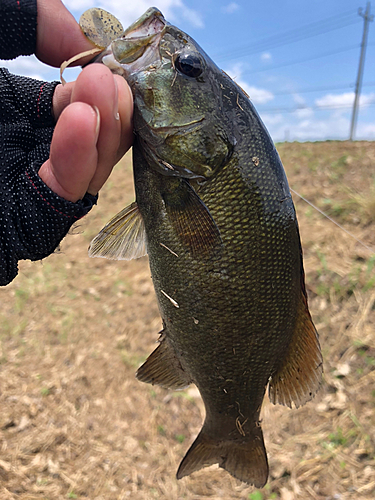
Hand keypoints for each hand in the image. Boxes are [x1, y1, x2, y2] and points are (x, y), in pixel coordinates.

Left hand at [35, 0, 133, 201]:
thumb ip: (27, 21)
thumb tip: (87, 40)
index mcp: (21, 112)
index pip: (80, 102)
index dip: (103, 84)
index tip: (117, 61)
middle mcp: (33, 149)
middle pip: (98, 137)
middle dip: (114, 108)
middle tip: (117, 78)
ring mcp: (34, 185)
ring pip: (94, 167)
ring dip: (107, 128)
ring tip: (106, 87)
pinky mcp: (29, 216)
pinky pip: (66, 193)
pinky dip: (80, 159)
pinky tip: (82, 119)